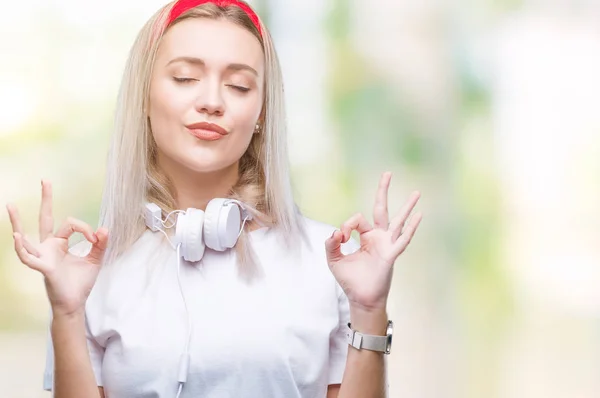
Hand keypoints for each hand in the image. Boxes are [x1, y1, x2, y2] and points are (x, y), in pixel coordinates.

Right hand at [6, 180, 108, 317]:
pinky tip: (17, 237)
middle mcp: (49, 246)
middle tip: (45, 180)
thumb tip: (105, 228)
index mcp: (61, 243)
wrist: (75, 303)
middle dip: (46, 199)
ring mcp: (44, 256)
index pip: (71, 224)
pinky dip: (22, 248)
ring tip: (10, 205)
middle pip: (46, 218)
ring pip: (28, 236)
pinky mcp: (43, 267)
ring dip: (18, 222)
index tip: (97, 238)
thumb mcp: (95, 260)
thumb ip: (100, 244)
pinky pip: (29, 257)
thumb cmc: (80, 282)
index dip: (86, 229)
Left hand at [325, 172, 421, 312]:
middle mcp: (378, 237)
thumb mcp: (333, 260)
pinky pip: (403, 238)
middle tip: (387, 173)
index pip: (357, 219)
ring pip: (398, 220)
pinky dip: (411, 227)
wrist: (360, 298)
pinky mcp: (391, 254)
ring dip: (407, 206)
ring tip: (417, 192)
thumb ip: (331, 244)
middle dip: (383, 190)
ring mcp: (387, 244)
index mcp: (365, 236)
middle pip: (381, 208)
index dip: (347, 225)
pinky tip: (419, 215)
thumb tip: (336, 232)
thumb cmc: (350, 280)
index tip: (341, 238)